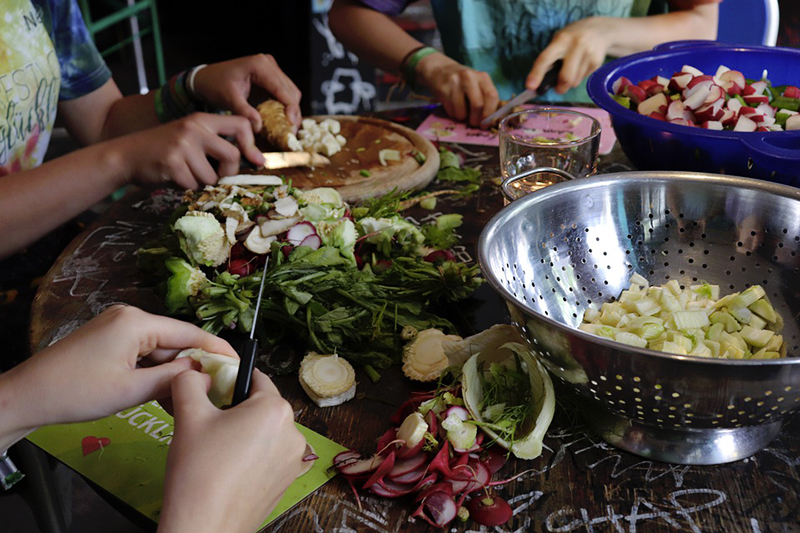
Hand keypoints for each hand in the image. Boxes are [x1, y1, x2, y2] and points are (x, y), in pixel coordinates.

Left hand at [0, 306, 236, 440]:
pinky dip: (155, 372)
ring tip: (192, 397)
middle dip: (194, 365)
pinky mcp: (110, 339)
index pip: (189, 332)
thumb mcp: (131, 390)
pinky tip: (165, 393)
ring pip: (160, 349)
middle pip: (175, 340)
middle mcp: (130, 316)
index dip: (217, 349)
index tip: (239, 364)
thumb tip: (206, 373)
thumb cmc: (76, 393)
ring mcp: (118, 326)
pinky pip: (143, 353)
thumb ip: (173, 379)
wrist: (26, 396)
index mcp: (137, 322)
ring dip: (174, 372)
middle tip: (217, 390)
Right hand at [114, 112, 264, 188]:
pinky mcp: (172, 164)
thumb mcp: (190, 137)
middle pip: (232, 156)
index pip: (240, 124)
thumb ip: (215, 144)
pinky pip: (193, 185)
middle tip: (215, 178)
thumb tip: (252, 162)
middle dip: (228, 173)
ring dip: (202, 183)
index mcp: (202, 119)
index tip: (255, 160)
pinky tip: (173, 178)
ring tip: (186, 174)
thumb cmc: (164, 150)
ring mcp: (182, 145)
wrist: (125, 155)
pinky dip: (186, 188)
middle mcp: (194, 128)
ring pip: (212, 176)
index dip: (251, 144)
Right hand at [159, 369, 305, 532]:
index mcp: (275, 409)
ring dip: (244, 435)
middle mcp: (293, 432)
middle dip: (237, 411)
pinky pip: (269, 457)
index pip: (256, 378)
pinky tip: (227, 470)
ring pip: (265, 433)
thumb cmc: (200, 475)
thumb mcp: (188, 416)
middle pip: (261, 407)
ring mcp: (293, 460)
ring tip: (216, 452)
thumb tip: (195, 374)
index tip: (214, 388)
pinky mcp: (287, 482)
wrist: (204, 529)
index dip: (231, 380)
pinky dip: (251, 457)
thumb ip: (190, 383)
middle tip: (209, 425)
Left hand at [192, 54, 302, 132]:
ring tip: (287, 128)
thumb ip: (244, 112)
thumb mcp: (228, 99)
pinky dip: (284, 107)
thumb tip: (259, 127)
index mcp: (259, 65)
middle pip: (291, 90)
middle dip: (293, 112)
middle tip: (291, 131)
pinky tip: (281, 120)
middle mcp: (268, 64)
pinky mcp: (270, 77)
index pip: (282, 89)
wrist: (206, 78)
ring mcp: (271, 69)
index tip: (292, 124)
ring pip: (290, 92)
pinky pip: (283, 93)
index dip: (291, 108)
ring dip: (291, 110)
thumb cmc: (214, 84)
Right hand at [416, 52, 499, 127]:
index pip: (492, 96)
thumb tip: (490, 120)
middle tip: (474, 124)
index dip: (490, 113)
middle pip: (477, 105)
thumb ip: (485, 99)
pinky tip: (453, 108)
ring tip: (461, 113)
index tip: (486, 124)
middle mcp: (469, 77)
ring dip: (462, 118)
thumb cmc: (463, 83)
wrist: (440, 70)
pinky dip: (453, 115)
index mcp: (482, 77)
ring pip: (462, 112)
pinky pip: (451, 111)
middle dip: (476, 119)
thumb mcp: (477, 85)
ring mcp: (455, 82)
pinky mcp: (443, 90)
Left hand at [525, 16, 616, 94]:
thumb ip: (550, 57)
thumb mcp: (560, 40)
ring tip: (572, 70)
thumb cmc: (573, 37)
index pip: (546, 58)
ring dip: (570, 82)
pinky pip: (583, 79)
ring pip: (575, 82)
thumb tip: (539, 80)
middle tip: (558, 88)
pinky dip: (579, 77)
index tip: (530, 86)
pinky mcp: (597, 62)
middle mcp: (576, 45)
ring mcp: (588, 54)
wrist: (601, 29)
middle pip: (565, 77)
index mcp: (562, 39)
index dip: (536, 73)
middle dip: (560, 88)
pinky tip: (582, 65)